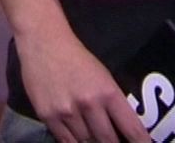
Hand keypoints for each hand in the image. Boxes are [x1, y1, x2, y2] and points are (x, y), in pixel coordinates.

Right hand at [16, 29, 152, 142]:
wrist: (43, 42)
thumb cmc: (76, 58)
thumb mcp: (103, 77)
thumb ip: (113, 104)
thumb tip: (122, 130)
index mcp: (108, 92)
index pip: (131, 129)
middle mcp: (89, 104)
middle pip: (108, 141)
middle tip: (113, 141)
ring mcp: (67, 112)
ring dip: (92, 142)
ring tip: (94, 138)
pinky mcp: (47, 116)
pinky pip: (65, 141)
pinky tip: (78, 139)